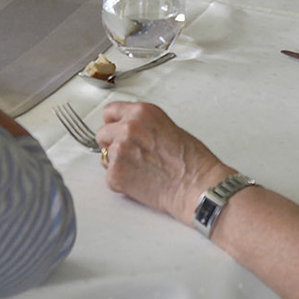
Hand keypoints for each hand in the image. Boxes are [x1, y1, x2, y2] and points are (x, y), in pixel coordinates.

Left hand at [95, 100, 231, 222]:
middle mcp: (128, 128)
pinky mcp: (115, 174)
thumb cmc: (192, 161)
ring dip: (117, 163)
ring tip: (141, 170)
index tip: (116, 130)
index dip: (114, 123)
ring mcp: (119, 151)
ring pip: (105, 156)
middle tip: (130, 155)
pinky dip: (120, 181)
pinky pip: (109, 176)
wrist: (196, 186)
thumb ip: (144, 125)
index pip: (109, 112)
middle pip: (102, 134)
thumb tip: (131, 131)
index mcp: (142, 113)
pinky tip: (140, 181)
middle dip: (112, 144)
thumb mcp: (169, 127)